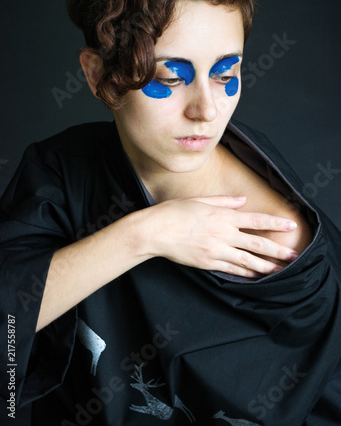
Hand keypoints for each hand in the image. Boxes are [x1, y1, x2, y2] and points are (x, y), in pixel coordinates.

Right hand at [146, 195, 298, 277]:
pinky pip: (231, 269)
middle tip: (294, 256)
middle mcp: (223, 234)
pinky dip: (245, 272)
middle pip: (256, 243)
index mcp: (222, 216)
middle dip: (277, 250)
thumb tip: (243, 201)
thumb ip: (224, 201)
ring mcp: (215, 250)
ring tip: (280, 270)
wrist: (155, 231)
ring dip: (266, 266)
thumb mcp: (200, 200)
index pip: (256, 220)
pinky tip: (255, 275)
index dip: (275, 223)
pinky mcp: (207, 262)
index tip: (290, 226)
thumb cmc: (174, 212)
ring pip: (247, 260)